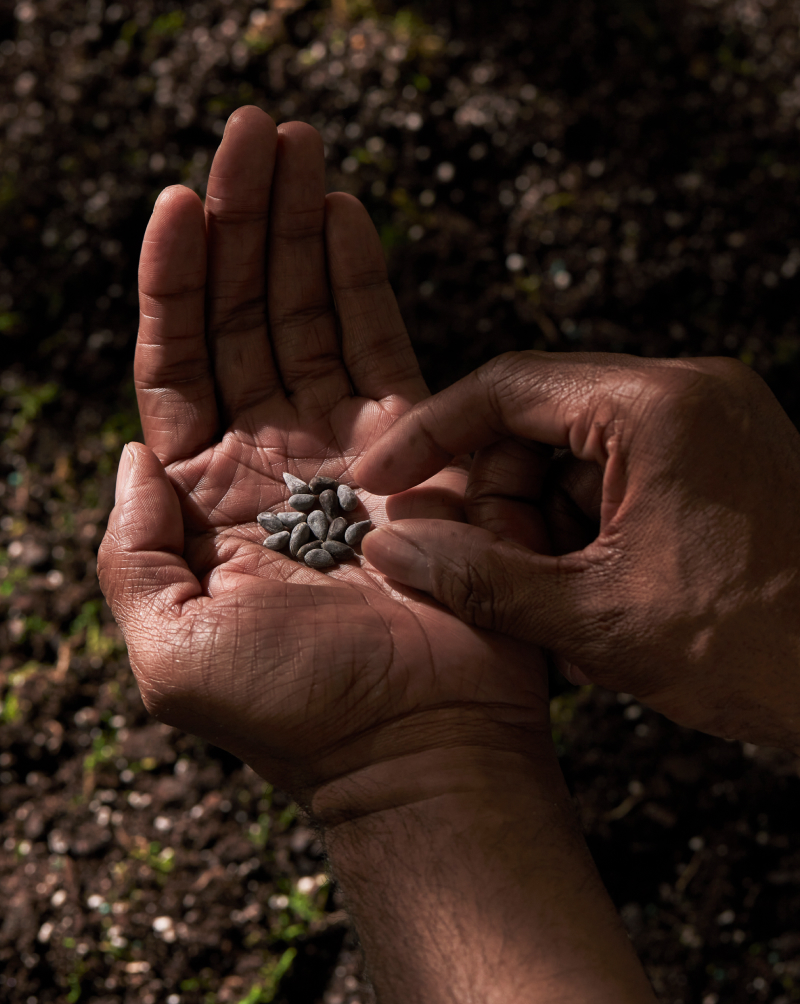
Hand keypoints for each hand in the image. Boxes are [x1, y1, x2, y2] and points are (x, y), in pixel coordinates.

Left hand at [98, 108, 548, 813]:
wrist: (417, 750)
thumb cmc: (297, 716)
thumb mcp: (170, 648)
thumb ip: (133, 548)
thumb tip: (133, 453)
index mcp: (207, 498)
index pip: (178, 362)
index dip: (175, 281)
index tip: (181, 200)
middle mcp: (274, 460)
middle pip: (246, 318)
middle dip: (243, 225)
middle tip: (250, 135)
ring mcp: (349, 448)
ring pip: (311, 316)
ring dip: (297, 230)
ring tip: (292, 146)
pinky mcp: (422, 449)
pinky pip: (385, 346)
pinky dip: (364, 279)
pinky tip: (344, 214)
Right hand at [356, 350, 799, 750]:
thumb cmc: (764, 649)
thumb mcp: (598, 619)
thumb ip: (481, 580)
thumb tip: (393, 548)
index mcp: (660, 407)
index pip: (507, 388)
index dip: (430, 434)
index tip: (380, 478)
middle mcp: (689, 396)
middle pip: (537, 425)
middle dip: (499, 502)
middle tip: (486, 575)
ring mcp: (708, 427)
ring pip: (573, 458)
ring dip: (540, 528)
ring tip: (554, 608)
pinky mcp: (716, 464)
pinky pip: (617, 480)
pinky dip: (584, 534)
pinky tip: (589, 599)